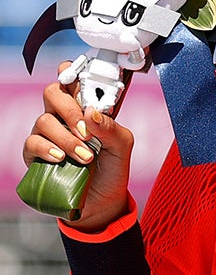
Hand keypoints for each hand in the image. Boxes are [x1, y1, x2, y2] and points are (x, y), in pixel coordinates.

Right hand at [20, 66, 133, 231]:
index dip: (73, 73)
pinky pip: (32, 141)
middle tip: (87, 131)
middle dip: (70, 110)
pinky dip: (48, 149)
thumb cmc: (112, 169)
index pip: (72, 79)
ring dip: (66, 138)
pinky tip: (62, 159)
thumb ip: (112, 128)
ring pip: (44, 119)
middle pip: (52, 92)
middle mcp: (63, 116)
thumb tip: (92, 112)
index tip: (83, 83)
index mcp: (85, 108)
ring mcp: (47, 133)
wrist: (102, 202)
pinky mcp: (34, 153)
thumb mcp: (123, 147)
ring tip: (85, 157)